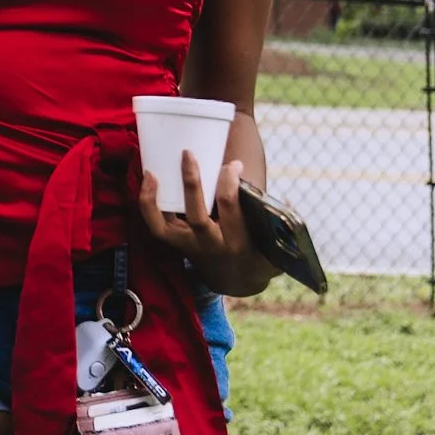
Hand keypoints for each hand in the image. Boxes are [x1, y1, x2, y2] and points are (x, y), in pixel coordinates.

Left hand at [137, 153, 274, 294]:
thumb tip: (287, 201)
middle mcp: (211, 244)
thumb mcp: (275, 247)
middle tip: (188, 153)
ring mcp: (190, 246)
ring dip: (156, 199)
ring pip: (166, 226)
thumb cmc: (258, 255)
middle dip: (192, 183)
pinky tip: (148, 179)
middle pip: (197, 216)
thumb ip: (283, 227)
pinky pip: (156, 226)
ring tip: (152, 171)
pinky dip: (147, 204)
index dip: (229, 181)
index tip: (233, 163)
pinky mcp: (176, 243)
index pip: (231, 208)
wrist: (236, 281)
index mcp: (238, 241)